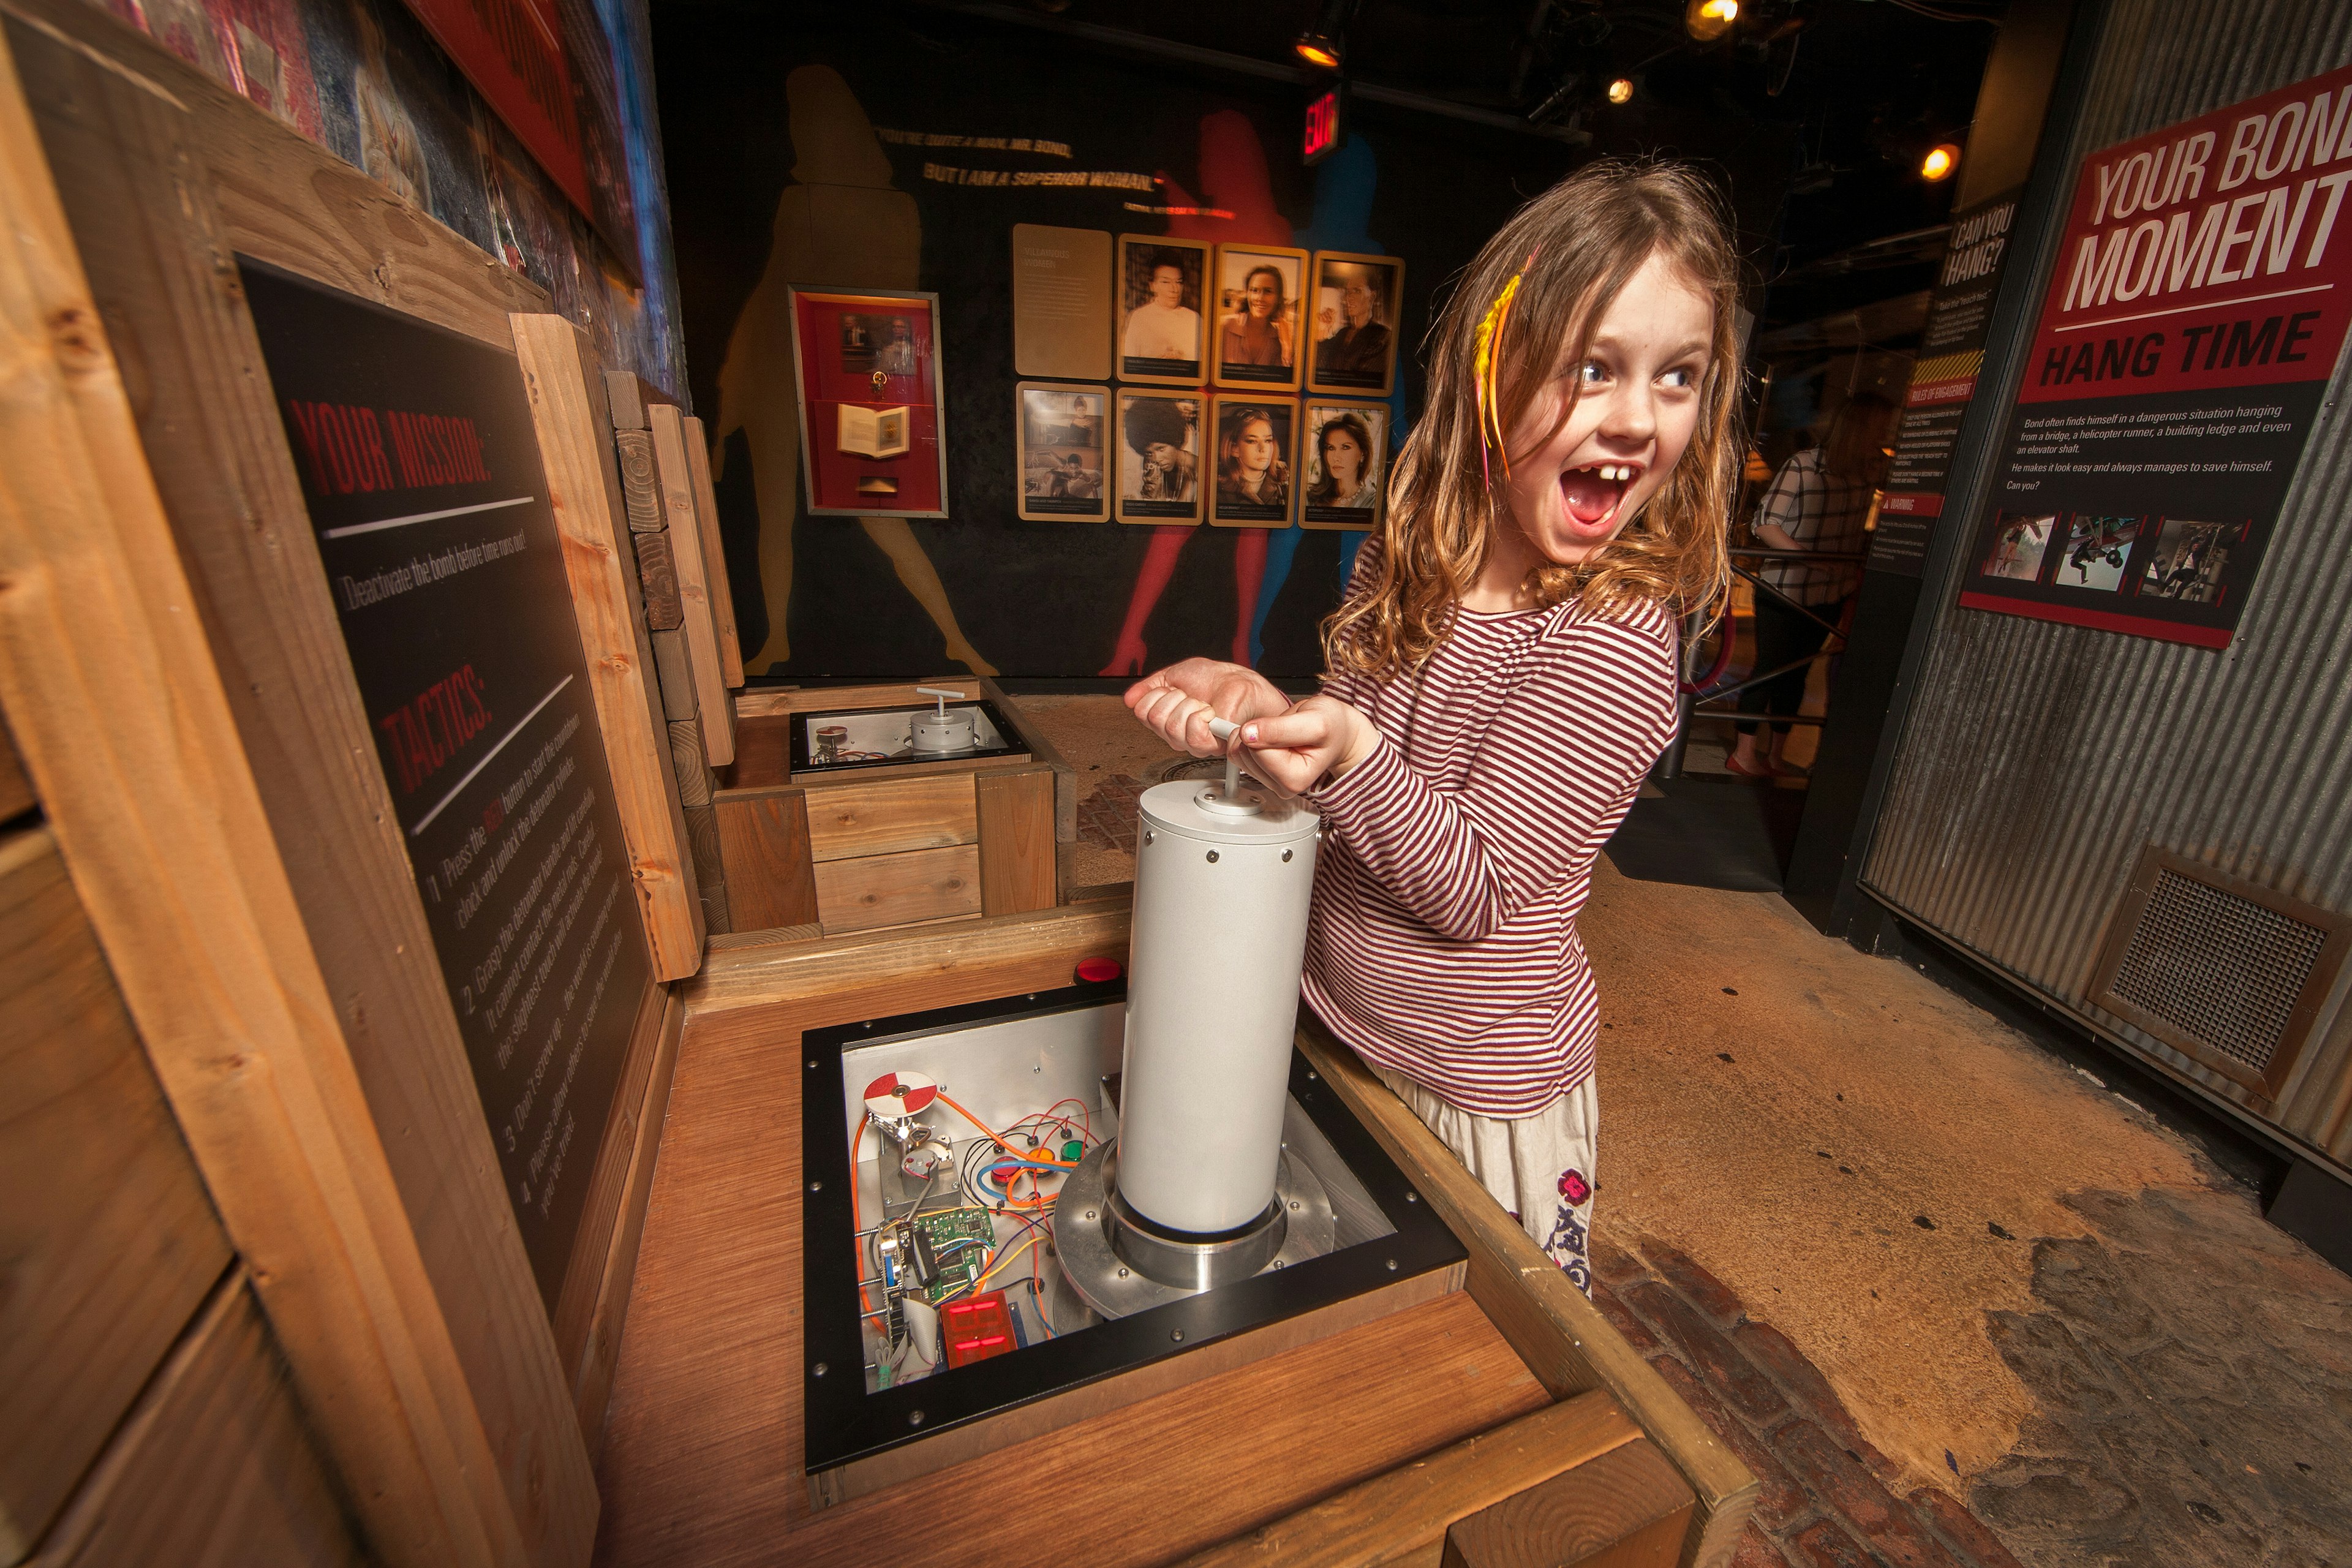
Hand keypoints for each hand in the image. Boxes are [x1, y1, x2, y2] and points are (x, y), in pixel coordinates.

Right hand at [1125, 658, 1290, 756]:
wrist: (1244, 684)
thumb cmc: (1217, 679)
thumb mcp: (1177, 674)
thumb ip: (1151, 687)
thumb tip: (1129, 699)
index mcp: (1167, 717)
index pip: (1141, 711)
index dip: (1157, 694)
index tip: (1175, 688)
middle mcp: (1177, 734)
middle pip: (1154, 719)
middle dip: (1174, 697)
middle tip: (1193, 695)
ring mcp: (1193, 742)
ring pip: (1171, 726)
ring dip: (1189, 705)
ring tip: (1203, 703)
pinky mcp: (1210, 745)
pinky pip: (1192, 733)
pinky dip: (1201, 715)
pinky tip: (1210, 712)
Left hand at [1236, 694, 1378, 797]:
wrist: (1338, 733)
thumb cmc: (1332, 728)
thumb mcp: (1314, 721)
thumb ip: (1280, 728)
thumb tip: (1248, 733)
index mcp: (1295, 780)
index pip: (1257, 751)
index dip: (1266, 729)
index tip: (1284, 724)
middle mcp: (1281, 786)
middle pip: (1245, 753)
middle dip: (1260, 733)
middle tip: (1285, 728)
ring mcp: (1270, 781)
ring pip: (1238, 753)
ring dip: (1256, 735)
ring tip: (1283, 733)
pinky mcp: (1260, 773)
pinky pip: (1237, 753)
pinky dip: (1251, 739)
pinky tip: (1272, 737)